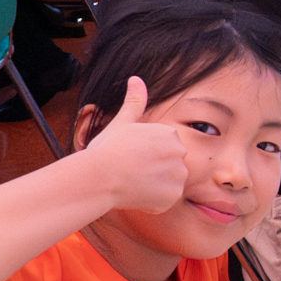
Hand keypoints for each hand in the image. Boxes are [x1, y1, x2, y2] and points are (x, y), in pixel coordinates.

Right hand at [85, 77, 191, 214]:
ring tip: (133, 183)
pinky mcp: (172, 196)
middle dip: (153, 171)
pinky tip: (136, 195)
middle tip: (131, 172)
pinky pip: (165, 200)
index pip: (164, 150)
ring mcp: (178, 175)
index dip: (146, 156)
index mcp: (170, 134)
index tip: (131, 158)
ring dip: (154, 187)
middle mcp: (180, 152)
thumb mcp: (121, 122)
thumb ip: (134, 102)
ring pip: (169, 184)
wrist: (99, 177)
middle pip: (169, 166)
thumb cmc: (106, 150)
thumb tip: (136, 79)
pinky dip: (153, 202)